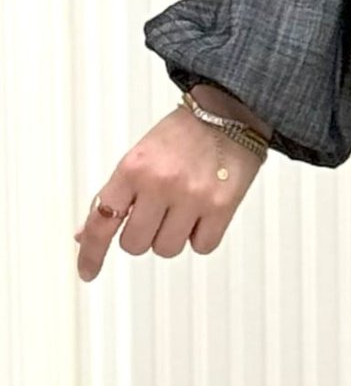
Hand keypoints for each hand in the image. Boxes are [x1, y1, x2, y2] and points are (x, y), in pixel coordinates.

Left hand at [74, 90, 269, 281]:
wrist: (228, 114)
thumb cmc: (182, 135)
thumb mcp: (138, 158)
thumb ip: (115, 197)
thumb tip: (87, 234)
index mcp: (133, 168)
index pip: (101, 221)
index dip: (91, 253)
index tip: (88, 272)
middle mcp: (160, 183)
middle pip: (135, 245)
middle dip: (142, 235)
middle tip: (155, 214)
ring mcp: (192, 196)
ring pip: (167, 249)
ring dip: (172, 237)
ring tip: (182, 209)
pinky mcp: (222, 206)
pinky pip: (202, 247)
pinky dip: (201, 236)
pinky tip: (203, 213)